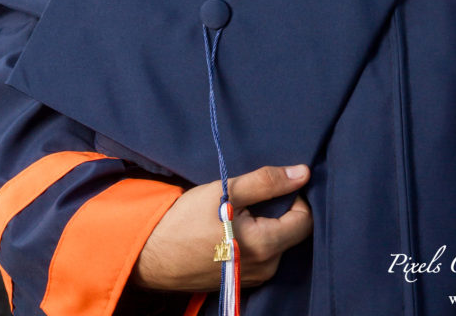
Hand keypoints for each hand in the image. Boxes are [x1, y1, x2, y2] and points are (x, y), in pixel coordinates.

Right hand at [132, 164, 311, 291]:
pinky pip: (263, 257)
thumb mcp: (226, 191)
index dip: (294, 197)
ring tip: (240, 213)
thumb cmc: (186, 220)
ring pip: (278, 245)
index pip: (305, 220)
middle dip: (280, 211)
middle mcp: (265, 268)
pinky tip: (234, 229)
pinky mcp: (241, 282)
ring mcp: (253, 279)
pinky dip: (256, 240)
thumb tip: (303, 173)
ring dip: (267, 226)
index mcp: (265, 246)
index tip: (272, 187)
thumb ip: (267, 181)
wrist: (151, 254)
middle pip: (293, 233)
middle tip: (253, 199)